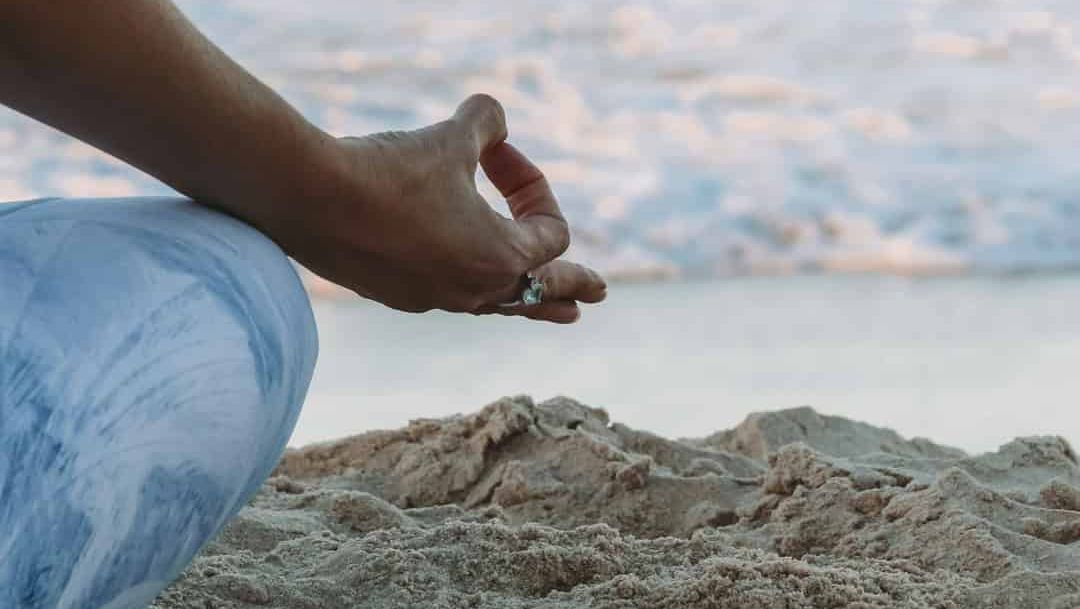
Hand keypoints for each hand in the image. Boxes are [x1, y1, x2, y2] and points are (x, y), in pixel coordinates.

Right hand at [274, 94, 606, 322]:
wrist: (311, 200)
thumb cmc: (389, 171)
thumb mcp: (450, 137)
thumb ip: (485, 123)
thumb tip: (495, 118)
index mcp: (502, 257)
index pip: (550, 230)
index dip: (534, 184)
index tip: (496, 152)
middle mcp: (475, 289)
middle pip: (541, 293)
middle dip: (573, 286)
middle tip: (598, 294)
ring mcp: (437, 298)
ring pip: (499, 305)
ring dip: (529, 301)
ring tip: (559, 312)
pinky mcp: (400, 295)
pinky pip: (452, 296)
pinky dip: (472, 286)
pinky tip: (466, 284)